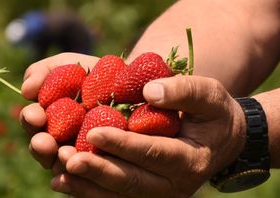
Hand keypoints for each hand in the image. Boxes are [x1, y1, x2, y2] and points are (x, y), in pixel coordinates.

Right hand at [19, 52, 98, 168]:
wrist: (133, 83)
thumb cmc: (97, 74)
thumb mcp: (69, 66)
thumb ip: (44, 72)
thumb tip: (25, 90)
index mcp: (49, 119)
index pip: (33, 123)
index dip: (30, 120)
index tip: (35, 115)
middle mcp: (61, 141)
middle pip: (45, 151)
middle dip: (41, 147)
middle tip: (43, 142)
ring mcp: (83, 156)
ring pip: (67, 167)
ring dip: (63, 162)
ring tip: (66, 155)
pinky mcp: (106, 166)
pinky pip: (94, 175)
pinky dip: (89, 173)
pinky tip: (90, 165)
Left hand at [50, 75, 246, 197]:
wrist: (220, 139)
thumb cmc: (213, 113)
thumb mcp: (210, 95)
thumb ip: (184, 91)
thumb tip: (149, 91)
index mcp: (189, 160)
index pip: (152, 153)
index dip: (123, 144)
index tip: (95, 131)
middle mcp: (173, 185)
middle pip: (131, 181)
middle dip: (97, 169)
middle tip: (67, 157)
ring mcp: (158, 193)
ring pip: (118, 194)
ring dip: (87, 184)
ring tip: (59, 168)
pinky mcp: (146, 193)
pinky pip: (114, 196)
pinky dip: (88, 190)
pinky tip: (64, 179)